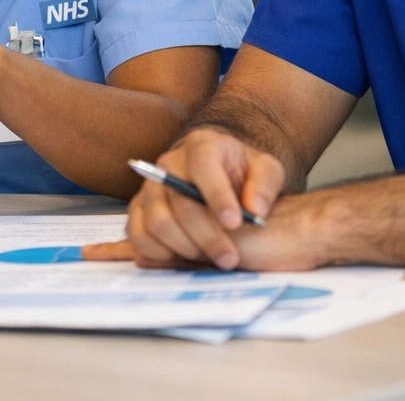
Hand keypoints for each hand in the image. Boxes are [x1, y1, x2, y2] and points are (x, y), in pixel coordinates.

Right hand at [81, 126, 294, 269]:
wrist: (219, 175)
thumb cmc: (242, 173)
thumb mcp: (266, 170)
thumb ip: (265, 185)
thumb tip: (254, 210)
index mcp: (201, 145)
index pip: (201, 166)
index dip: (216, 196)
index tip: (235, 223)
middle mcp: (168, 163)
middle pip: (179, 202)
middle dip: (207, 236)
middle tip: (230, 258)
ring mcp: (149, 187)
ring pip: (158, 222)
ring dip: (186, 247)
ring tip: (211, 257)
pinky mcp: (138, 210)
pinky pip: (138, 235)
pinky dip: (160, 253)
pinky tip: (185, 257)